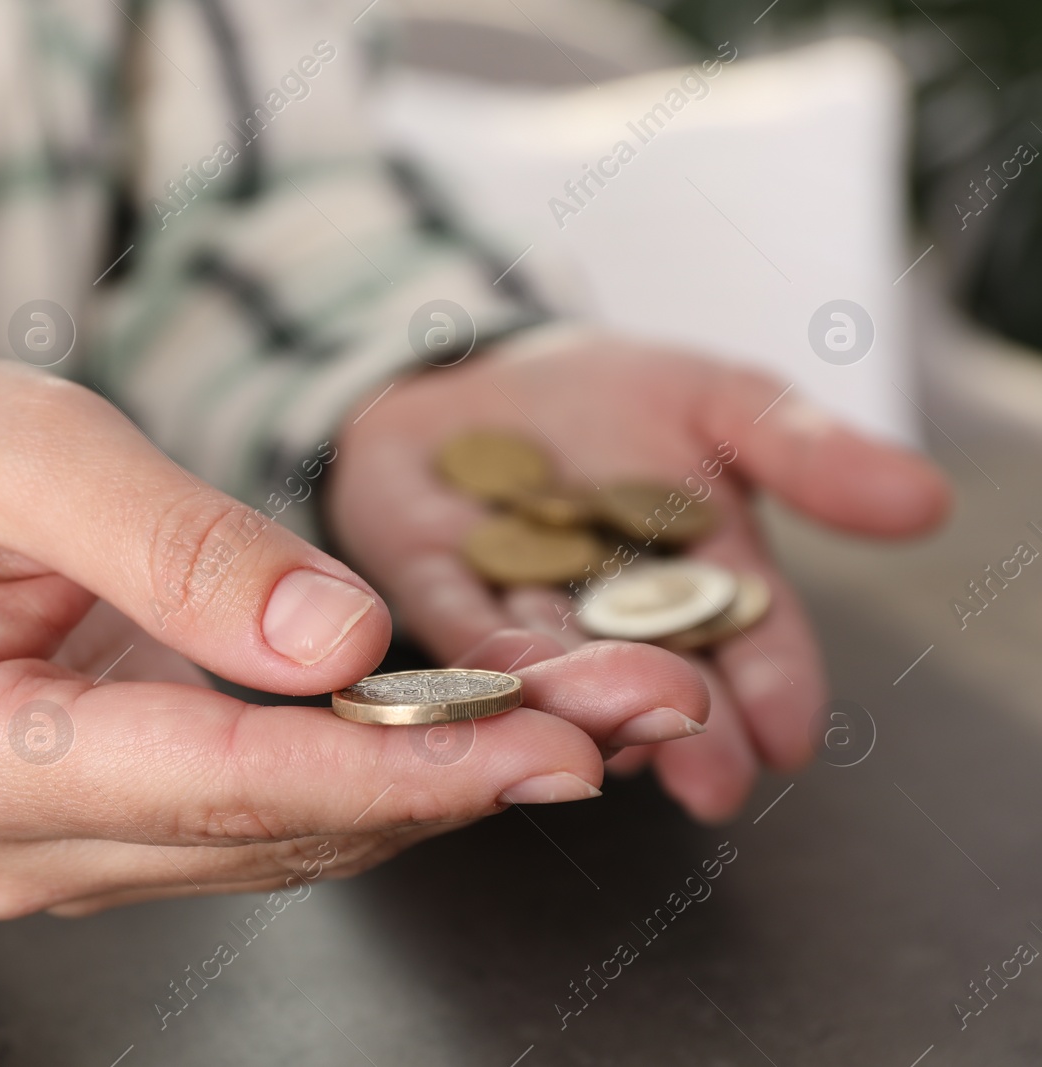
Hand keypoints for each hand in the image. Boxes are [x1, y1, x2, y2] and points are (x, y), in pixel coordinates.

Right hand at [0, 353, 711, 914]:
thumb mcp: (33, 449)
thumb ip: (177, 544)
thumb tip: (340, 637)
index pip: (216, 776)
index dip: (392, 762)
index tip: (545, 743)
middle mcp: (18, 841)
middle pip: (277, 823)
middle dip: (465, 772)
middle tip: (638, 711)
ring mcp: (68, 856)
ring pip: (294, 837)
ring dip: (450, 779)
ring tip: (603, 712)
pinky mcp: (120, 838)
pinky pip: (275, 818)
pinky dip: (390, 771)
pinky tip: (491, 726)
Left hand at [328, 330, 949, 822]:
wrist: (472, 369)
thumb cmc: (603, 394)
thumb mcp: (715, 401)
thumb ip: (804, 453)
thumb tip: (927, 501)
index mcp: (697, 582)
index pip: (749, 640)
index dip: (772, 688)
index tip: (790, 736)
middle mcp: (614, 620)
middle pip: (657, 678)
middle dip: (686, 730)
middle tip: (711, 780)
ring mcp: (523, 613)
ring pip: (560, 669)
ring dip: (586, 709)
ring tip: (615, 747)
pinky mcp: (435, 594)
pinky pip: (458, 630)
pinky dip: (481, 659)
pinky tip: (506, 688)